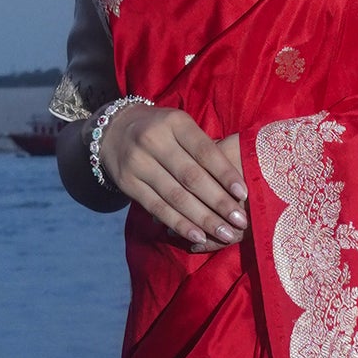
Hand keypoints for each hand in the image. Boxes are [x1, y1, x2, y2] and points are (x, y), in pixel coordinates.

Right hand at [101, 109, 246, 249]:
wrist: (113, 130)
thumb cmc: (162, 131)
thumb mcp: (181, 127)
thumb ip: (204, 148)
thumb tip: (237, 184)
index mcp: (175, 122)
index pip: (205, 151)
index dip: (225, 174)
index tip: (244, 195)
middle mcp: (154, 140)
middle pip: (191, 177)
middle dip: (219, 202)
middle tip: (240, 221)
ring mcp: (138, 162)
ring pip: (175, 196)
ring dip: (203, 219)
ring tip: (225, 233)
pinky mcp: (128, 183)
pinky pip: (158, 208)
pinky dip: (179, 224)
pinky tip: (198, 235)